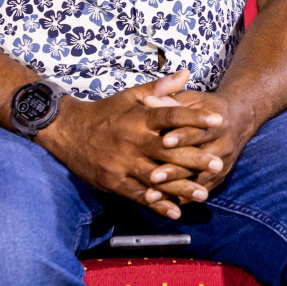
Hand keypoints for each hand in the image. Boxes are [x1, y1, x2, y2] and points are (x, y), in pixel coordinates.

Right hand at [37, 71, 222, 218]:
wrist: (68, 132)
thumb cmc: (105, 112)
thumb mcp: (130, 96)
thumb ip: (160, 88)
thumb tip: (186, 73)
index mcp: (138, 118)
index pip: (170, 116)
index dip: (194, 118)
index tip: (217, 121)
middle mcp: (133, 141)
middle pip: (168, 151)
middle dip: (194, 157)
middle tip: (218, 162)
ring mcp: (123, 163)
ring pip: (156, 177)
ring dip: (181, 187)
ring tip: (204, 193)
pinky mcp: (114, 182)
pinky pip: (139, 195)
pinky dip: (157, 204)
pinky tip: (175, 212)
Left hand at [149, 89, 256, 194]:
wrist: (239, 119)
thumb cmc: (205, 107)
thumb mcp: (191, 100)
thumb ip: (170, 101)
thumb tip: (147, 99)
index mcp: (214, 123)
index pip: (196, 131)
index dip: (181, 136)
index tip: (164, 142)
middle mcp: (221, 145)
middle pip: (196, 160)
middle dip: (174, 169)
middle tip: (153, 177)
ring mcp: (221, 164)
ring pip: (196, 180)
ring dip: (174, 189)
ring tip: (151, 196)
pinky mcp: (219, 178)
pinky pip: (199, 191)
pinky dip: (181, 198)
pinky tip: (162, 206)